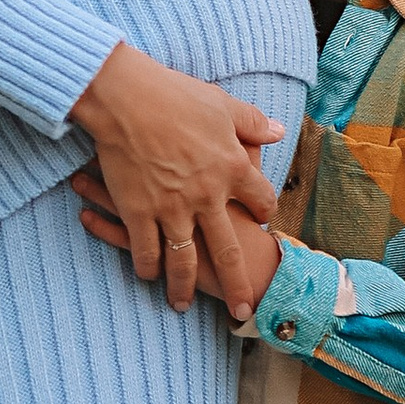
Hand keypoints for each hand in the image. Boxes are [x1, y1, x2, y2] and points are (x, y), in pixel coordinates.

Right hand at [69, 41, 286, 321]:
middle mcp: (207, 196)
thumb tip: (278, 131)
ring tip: (182, 304)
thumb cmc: (175, 95)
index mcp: (232, 168)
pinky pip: (145, 251)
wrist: (126, 98)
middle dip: (237, 283)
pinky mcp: (139, 212)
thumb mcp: (223, 105)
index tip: (263, 220)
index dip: (264, 211)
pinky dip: (147, 267)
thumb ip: (252, 123)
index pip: (261, 200)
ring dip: (183, 286)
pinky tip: (148, 276)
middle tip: (243, 308)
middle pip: (229, 250)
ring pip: (184, 261)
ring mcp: (172, 209)